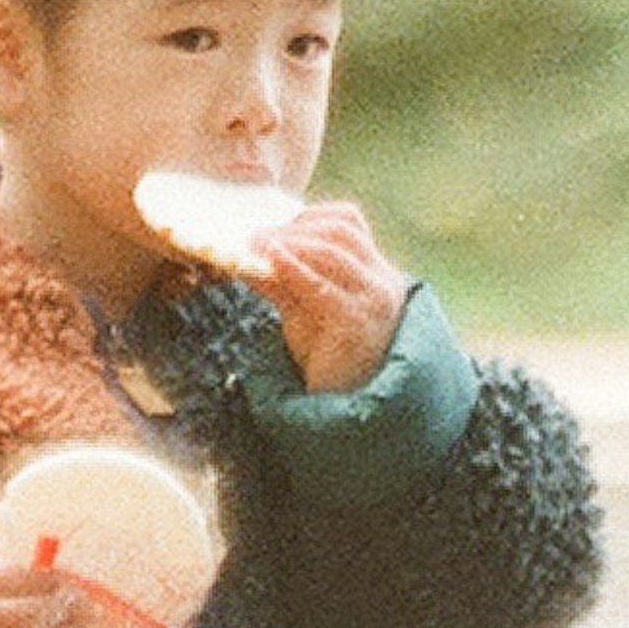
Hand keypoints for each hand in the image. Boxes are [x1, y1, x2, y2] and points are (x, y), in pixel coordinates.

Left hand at [253, 195, 408, 397]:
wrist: (348, 410)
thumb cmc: (328, 358)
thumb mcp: (304, 311)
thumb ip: (282, 281)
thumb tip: (247, 251)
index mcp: (374, 273)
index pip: (349, 222)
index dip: (309, 217)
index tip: (274, 227)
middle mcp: (381, 282)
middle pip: (341, 230)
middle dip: (294, 228)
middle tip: (255, 236)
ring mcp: (372, 301)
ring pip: (334, 250)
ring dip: (290, 242)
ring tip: (256, 246)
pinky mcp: (357, 323)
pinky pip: (323, 286)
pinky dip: (294, 268)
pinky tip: (272, 261)